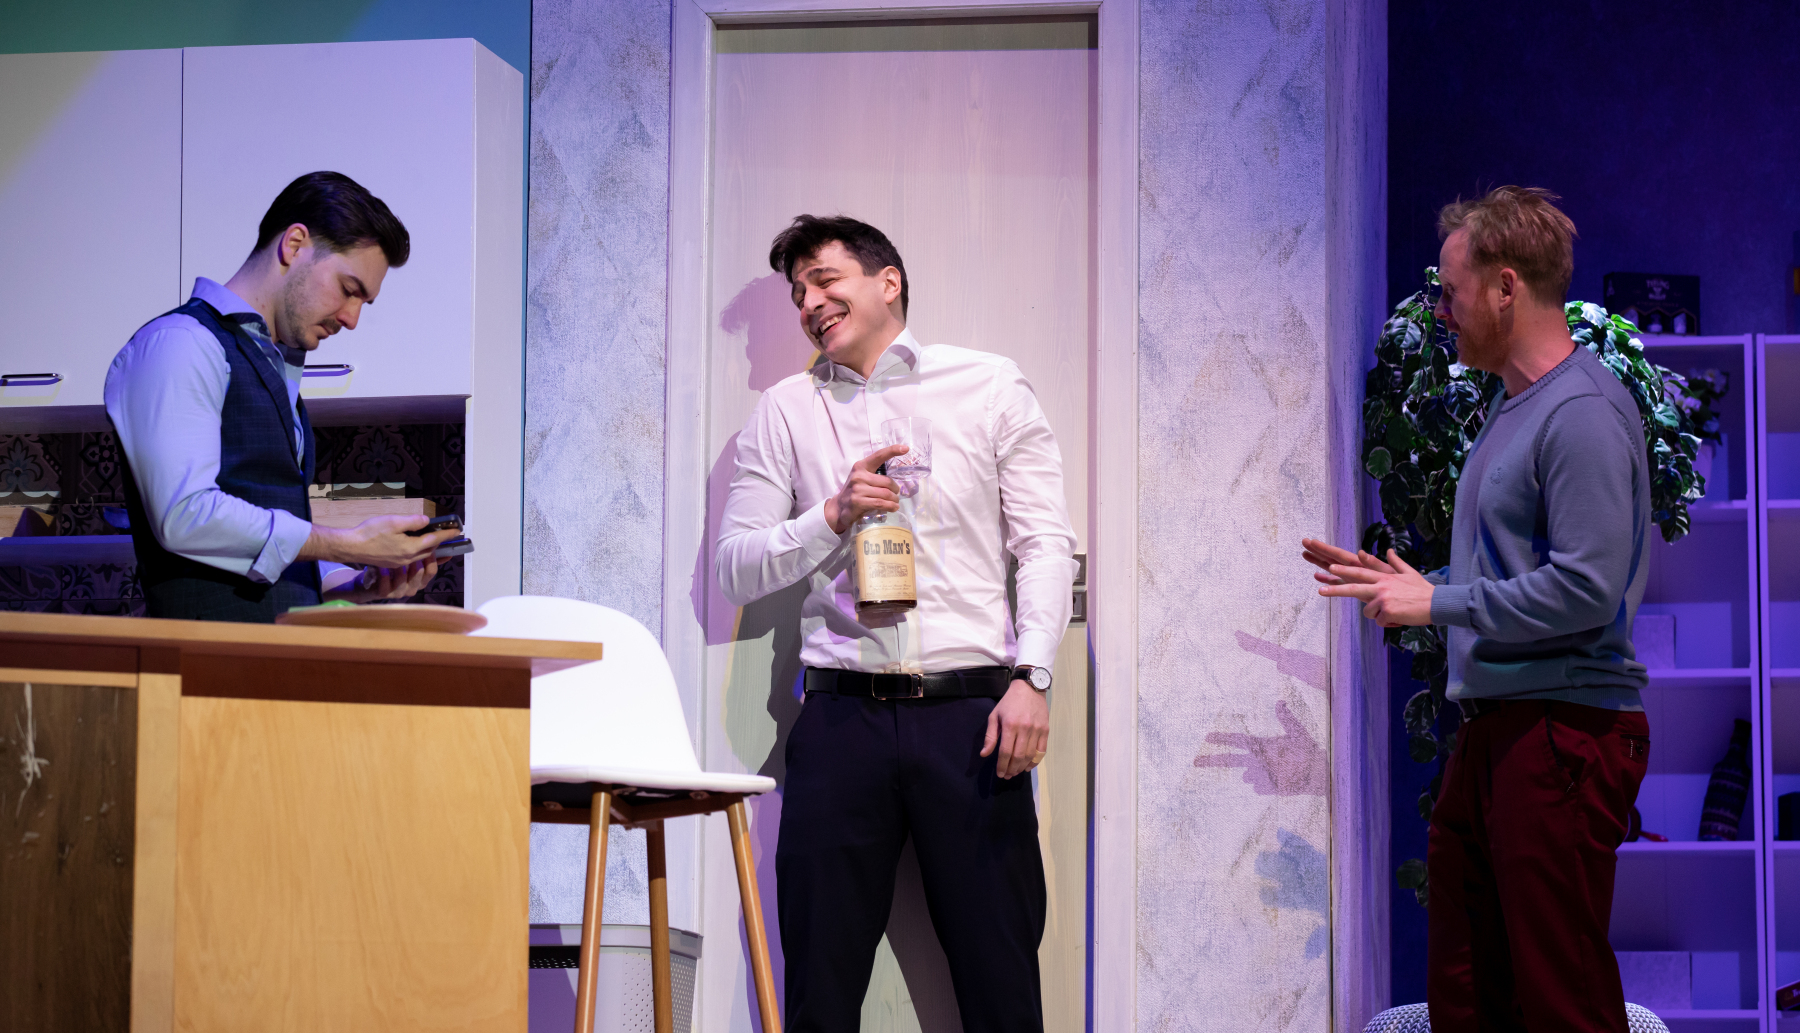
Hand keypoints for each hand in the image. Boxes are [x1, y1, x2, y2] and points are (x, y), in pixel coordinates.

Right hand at [298, 514, 459, 567]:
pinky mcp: (392, 563)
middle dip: (439, 542)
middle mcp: (407, 558)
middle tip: (447, 533)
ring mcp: (399, 562)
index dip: (446, 534)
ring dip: (429, 548)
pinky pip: (411, 558)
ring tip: (434, 539)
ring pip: (420, 556)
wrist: (351, 547)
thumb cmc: (369, 533)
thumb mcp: (393, 522)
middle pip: (429, 550)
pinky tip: (415, 545)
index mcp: (410, 548)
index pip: (434, 540)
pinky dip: (418, 551)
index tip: (457, 530)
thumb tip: (426, 521)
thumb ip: (413, 521)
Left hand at [323, 558, 439, 603]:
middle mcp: (411, 588)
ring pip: (403, 579)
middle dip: (415, 562)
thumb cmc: (389, 565)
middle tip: (410, 550)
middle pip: (419, 575)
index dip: (430, 558)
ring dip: (399, 568)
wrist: (368, 579)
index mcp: (420, 580)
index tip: (425, 546)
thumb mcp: (408, 558)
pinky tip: (381, 567)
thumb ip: (425, 555)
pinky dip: (384, 574)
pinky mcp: (384, 593)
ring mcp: (397, 592)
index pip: (431, 571)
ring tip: (395, 558)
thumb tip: (447, 552)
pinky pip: (386, 583)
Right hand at [823, 444, 908, 533]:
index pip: (879, 455)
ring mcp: (857, 489)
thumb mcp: (862, 478)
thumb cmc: (855, 491)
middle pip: (887, 482)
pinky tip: (893, 507)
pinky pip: (880, 503)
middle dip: (895, 489)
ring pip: (885, 494)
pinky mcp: (858, 501)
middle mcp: (859, 476)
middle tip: (896, 494)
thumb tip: (897, 480)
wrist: (839, 507)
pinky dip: (890, 506)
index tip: (905, 448)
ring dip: (894, 499)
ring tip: (895, 502)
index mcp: (861, 466)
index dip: (892, 450)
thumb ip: (875, 475)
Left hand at [981, 680, 1049, 779]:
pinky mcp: (1046, 730)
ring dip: (1022, 767)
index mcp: (1010, 725)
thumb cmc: (1009, 702)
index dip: (1002, 765)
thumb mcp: (995, 715)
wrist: (1029, 688)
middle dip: (1011, 769)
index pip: (1005, 751)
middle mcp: (1024, 728)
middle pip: (1018, 756)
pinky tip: (1028, 767)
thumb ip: (990, 736)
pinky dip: (1035, 762)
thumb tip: (984, 754)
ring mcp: (1037, 730)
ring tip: (1015, 772)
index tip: (1000, 774)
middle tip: (1007, 775)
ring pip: (1030, 755)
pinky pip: (1041, 751)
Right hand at [1300, 537, 1395, 580]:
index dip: (1325, 549)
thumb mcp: (1390, 574)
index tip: (1312, 541)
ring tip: (1305, 554)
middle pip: (1333, 558)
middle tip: (1303, 541)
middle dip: (1319, 550)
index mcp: (1362, 565)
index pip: (1340, 555)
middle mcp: (1356, 569)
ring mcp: (1354, 577)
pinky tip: (1317, 575)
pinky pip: (1338, 581)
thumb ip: (1375, 563)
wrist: (1410, 599)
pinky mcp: (1356, 587)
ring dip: (1319, 561)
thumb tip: (1360, 553)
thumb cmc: (1403, 586)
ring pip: (1333, 567)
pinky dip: (1328, 578)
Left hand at [1312, 544, 1435, 627]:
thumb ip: (1395, 562)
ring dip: (1379, 615)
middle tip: (1320, 590)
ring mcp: (1383, 599)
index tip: (1330, 567)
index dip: (1345, 570)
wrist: (1436, 604)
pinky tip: (1400, 618)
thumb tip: (1389, 550)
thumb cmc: (1422, 590)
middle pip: (1353, 588)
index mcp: (1384, 577)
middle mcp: (1381, 586)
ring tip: (1396, 611)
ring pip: (1368, 611)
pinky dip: (1389, 623)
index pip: (1360, 572)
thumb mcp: (1409, 573)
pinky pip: (1380, 621)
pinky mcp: (1387, 612)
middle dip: (1336, 590)